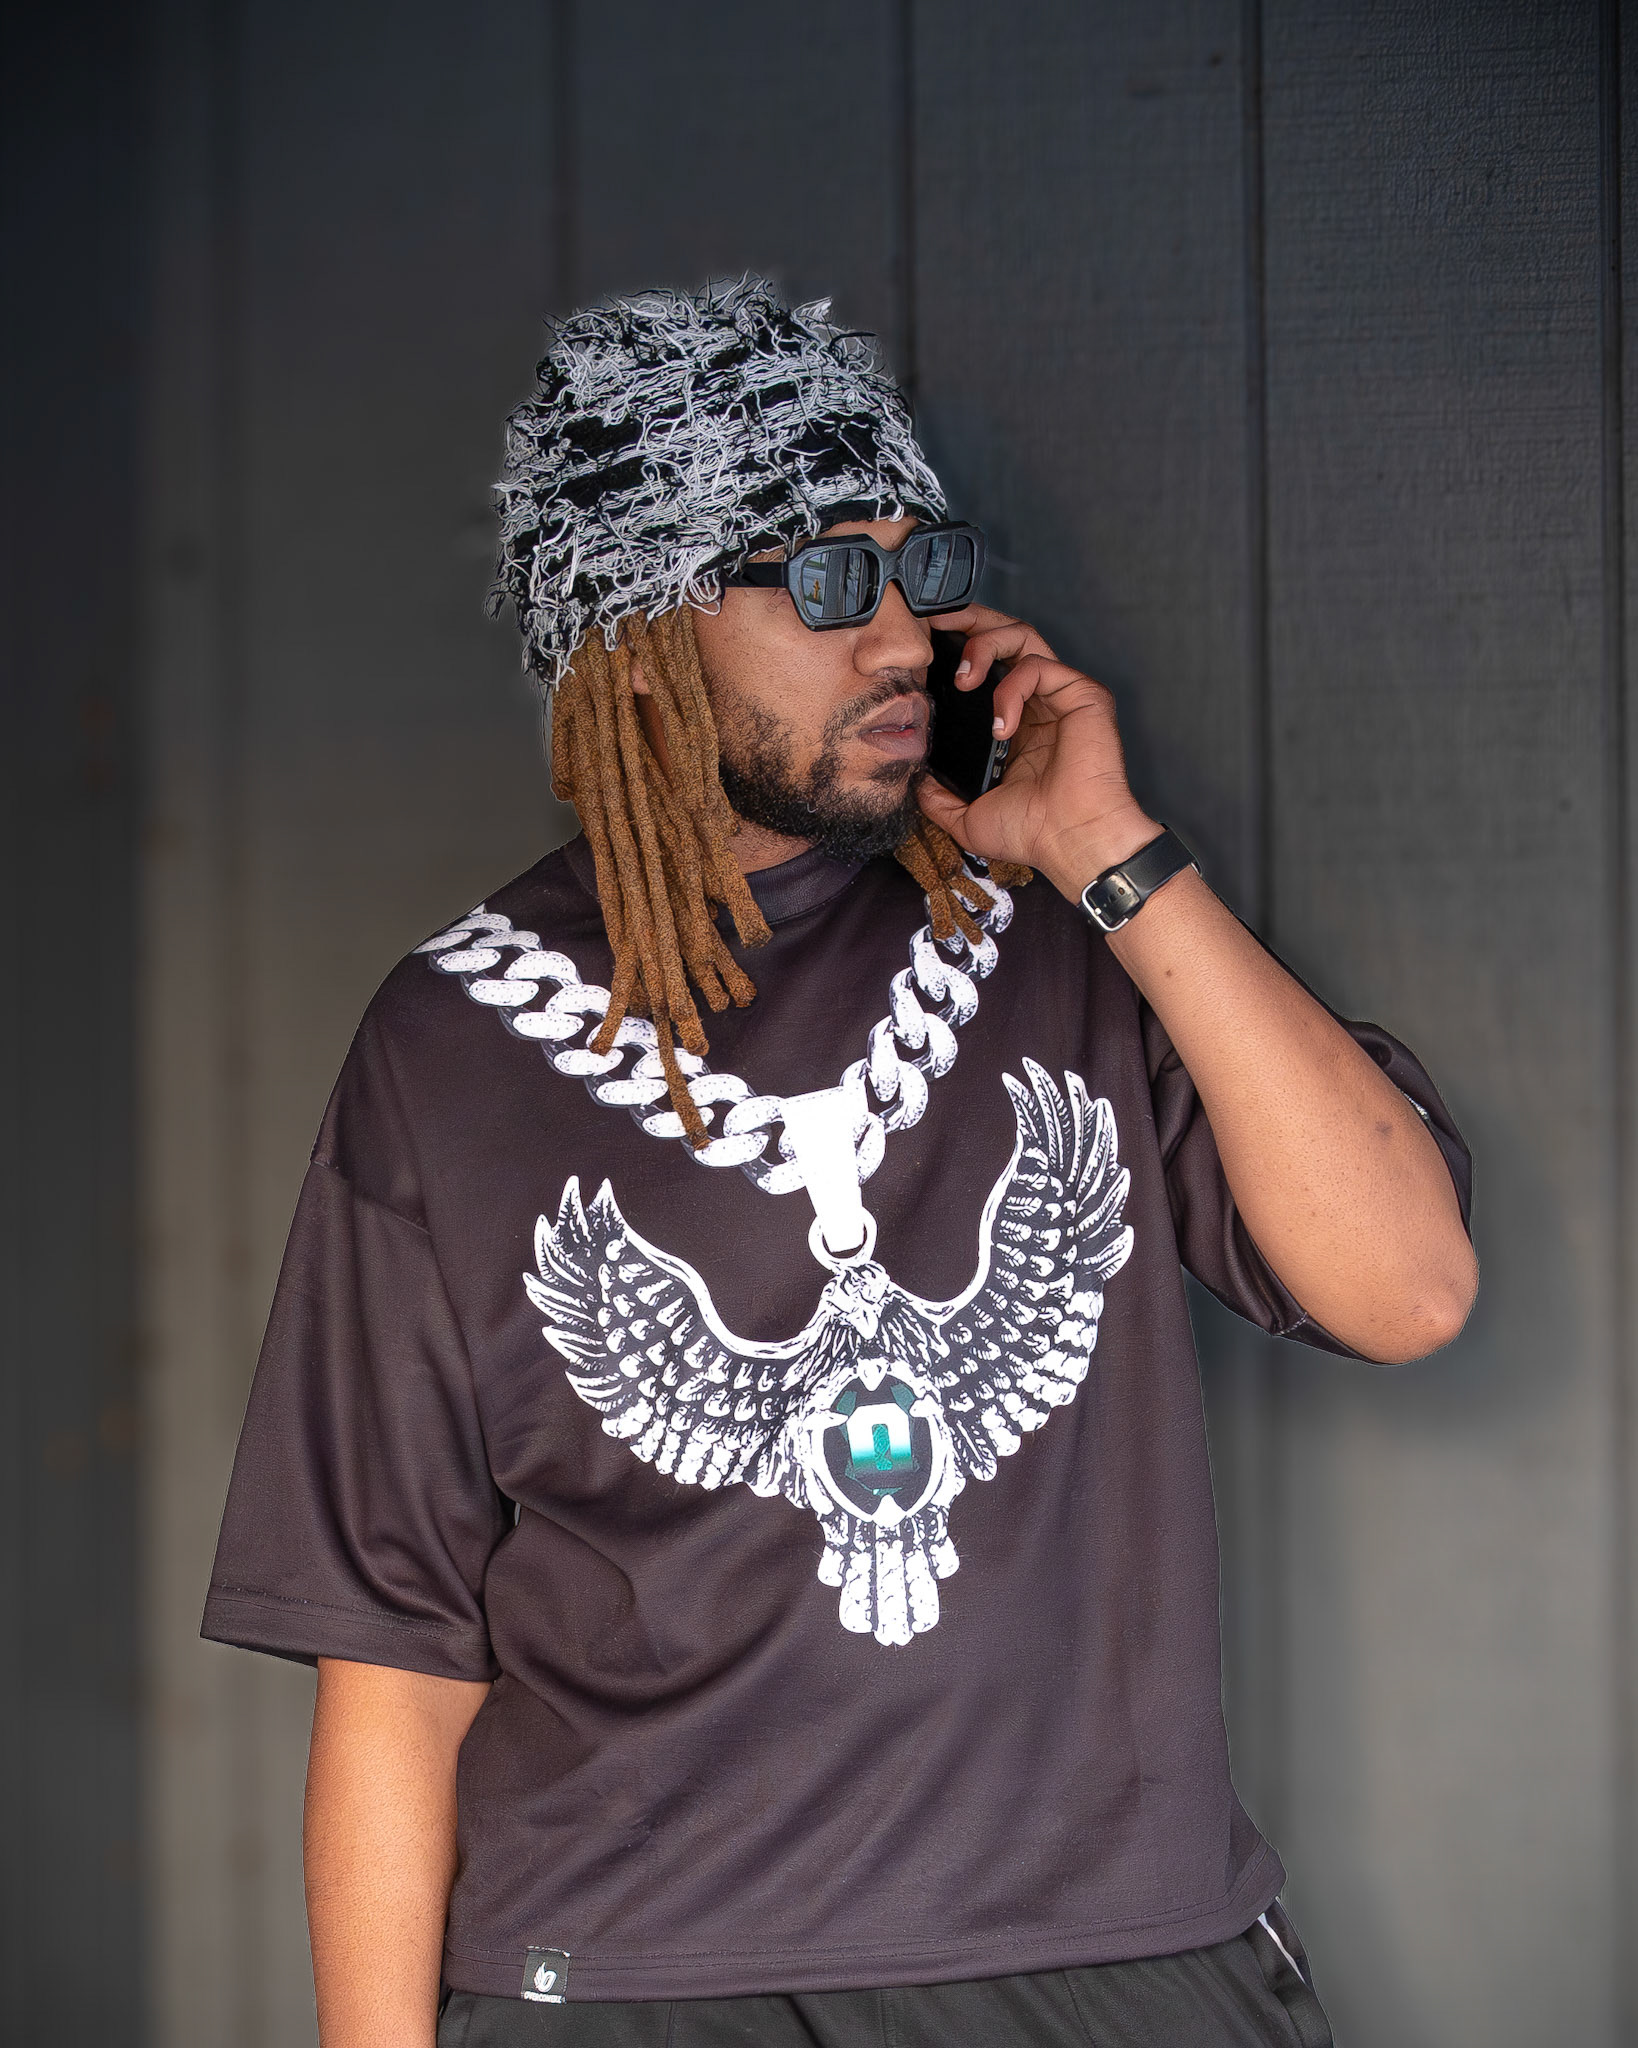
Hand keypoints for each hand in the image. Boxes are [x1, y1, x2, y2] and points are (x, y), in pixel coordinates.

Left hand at [915, 605, 1158, 897]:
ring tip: (963, 679)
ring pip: (1022, 637)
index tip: (923, 648)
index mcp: (1014, 724)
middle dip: (968, 622)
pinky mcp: (1081, 694)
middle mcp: (1037, 703)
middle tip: (934, 626)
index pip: (986, 666)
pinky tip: (1001, 724)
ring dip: (985, 643)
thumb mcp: (968, 817)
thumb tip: (916, 781)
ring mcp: (1060, 696)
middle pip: (1004, 637)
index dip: (956, 649)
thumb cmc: (1031, 833)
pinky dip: (1011, 687)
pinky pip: (1038, 666)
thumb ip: (938, 798)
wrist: (1069, 840)